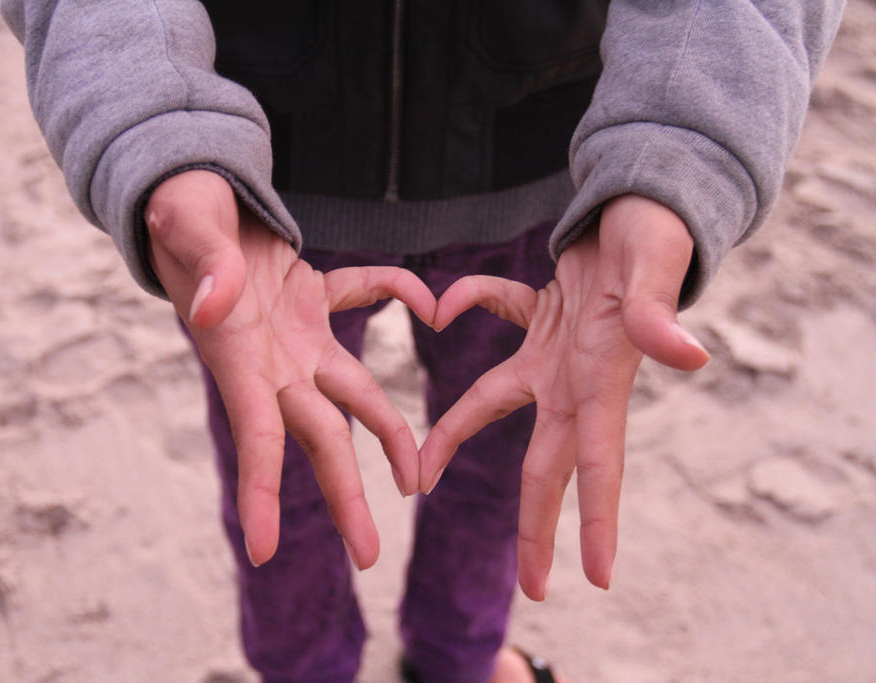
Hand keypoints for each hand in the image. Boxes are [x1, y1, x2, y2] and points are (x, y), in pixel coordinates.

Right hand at [145, 171, 435, 569]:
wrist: (191, 191)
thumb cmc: (178, 208)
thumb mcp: (184, 225)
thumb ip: (205, 263)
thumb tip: (218, 307)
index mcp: (239, 357)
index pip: (255, 437)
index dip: (261, 493)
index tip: (265, 551)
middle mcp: (273, 361)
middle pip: (318, 439)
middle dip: (344, 496)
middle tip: (368, 556)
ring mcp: (297, 336)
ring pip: (353, 395)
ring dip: (388, 435)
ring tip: (417, 481)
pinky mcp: (314, 301)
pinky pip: (366, 299)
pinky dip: (399, 295)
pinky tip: (431, 302)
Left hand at [419, 194, 709, 599]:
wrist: (643, 202)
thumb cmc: (654, 235)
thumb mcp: (654, 271)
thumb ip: (658, 316)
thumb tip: (689, 356)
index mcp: (602, 380)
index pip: (600, 465)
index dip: (598, 522)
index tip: (596, 579)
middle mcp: (574, 378)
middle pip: (548, 465)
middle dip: (538, 526)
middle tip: (532, 587)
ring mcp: (554, 352)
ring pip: (494, 403)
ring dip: (458, 436)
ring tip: (423, 474)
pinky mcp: (540, 318)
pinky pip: (494, 318)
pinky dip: (469, 307)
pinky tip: (441, 303)